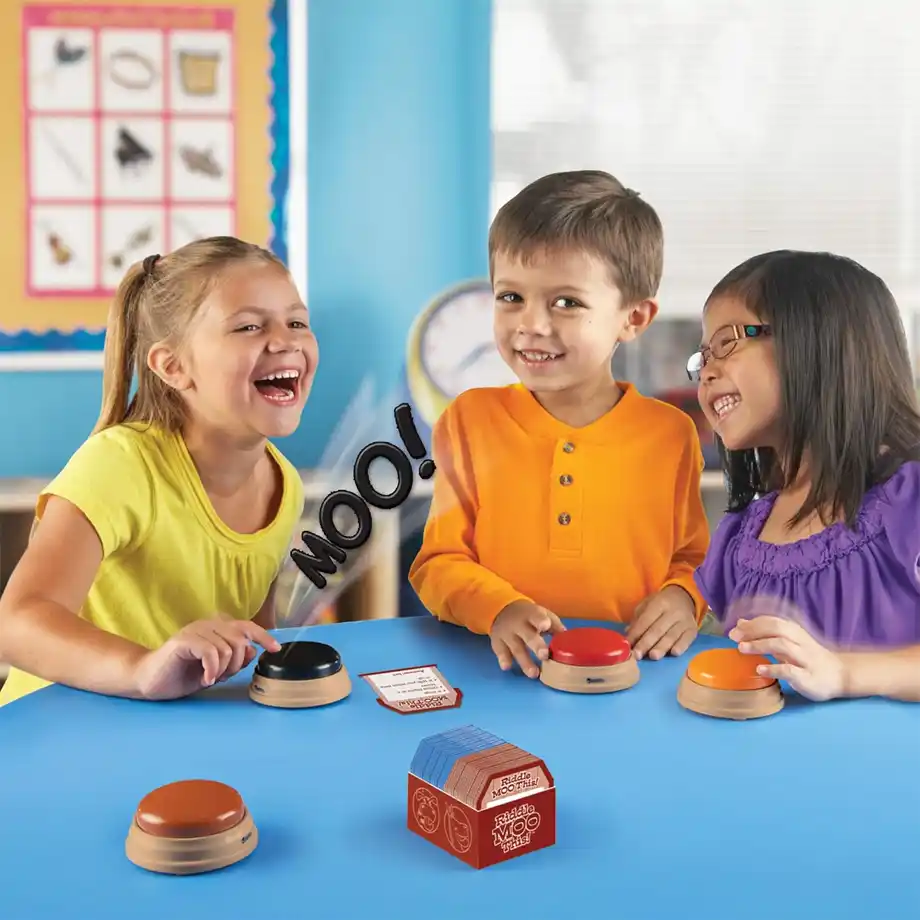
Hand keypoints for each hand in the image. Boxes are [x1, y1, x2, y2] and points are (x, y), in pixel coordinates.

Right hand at [132, 615, 280, 700]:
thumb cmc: (182, 675)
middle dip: (237, 664)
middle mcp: (208, 625)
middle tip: (221, 677)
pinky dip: (212, 670)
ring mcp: (195, 630)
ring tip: (210, 679)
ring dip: (222, 670)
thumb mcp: (215, 671)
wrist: (149, 680)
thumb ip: (234, 661)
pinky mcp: (184, 641)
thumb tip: (254, 652)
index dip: (263, 636)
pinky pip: (211, 653)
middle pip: (240, 641)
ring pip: (228, 648)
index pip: (246, 627)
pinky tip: (205, 680)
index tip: (275, 648)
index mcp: (217, 629)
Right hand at [489, 600, 564, 677]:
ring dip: (524, 661)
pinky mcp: (497, 641)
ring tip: (533, 673)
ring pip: (516, 648)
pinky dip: (503, 659)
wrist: (502, 609)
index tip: (545, 626)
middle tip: (544, 656)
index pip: (536, 616)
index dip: (540, 621)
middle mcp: (518, 624)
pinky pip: (500, 651)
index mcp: (532, 614)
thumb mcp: (541, 614)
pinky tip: (506, 667)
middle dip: (536, 645)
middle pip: (528, 635)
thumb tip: (566, 637)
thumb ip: (554, 624)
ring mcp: (507, 633)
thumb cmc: (528, 615)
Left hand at [627, 585, 697, 659]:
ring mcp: (684, 621)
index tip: (628, 645)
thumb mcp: (647, 604)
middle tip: (637, 655)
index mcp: (659, 603)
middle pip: (658, 629)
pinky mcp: (693, 630)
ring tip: (653, 656)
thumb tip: (628, 633)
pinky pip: (687, 639)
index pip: (646, 620)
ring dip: (662, 647)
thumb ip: (638, 618)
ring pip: (672, 635)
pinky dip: (681, 646)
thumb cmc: (660, 604)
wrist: (684, 598)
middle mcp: (673, 611)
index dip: (636, 633)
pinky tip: (674, 653)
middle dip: (646, 643)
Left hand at [729, 616, 845, 700]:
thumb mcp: (787, 642)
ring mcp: (805, 658)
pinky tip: (759, 669)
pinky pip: (790, 671)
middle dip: (754, 630)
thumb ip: (765, 632)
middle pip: (777, 628)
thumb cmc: (808, 657)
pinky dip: (774, 668)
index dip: (752, 623)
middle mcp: (800, 641)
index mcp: (795, 632)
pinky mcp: (808, 677)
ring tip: (742, 649)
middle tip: (734, 637)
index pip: (772, 620)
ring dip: (760, 645)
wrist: (841, 675)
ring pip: (783, 645)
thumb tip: (741, 622)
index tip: (733, 628)